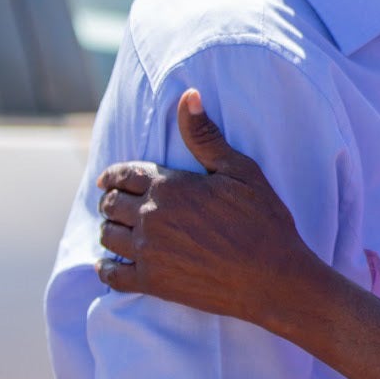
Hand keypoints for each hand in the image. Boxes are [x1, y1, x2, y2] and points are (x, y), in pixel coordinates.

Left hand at [95, 91, 321, 327]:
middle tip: (114, 205)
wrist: (273, 278)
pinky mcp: (153, 283)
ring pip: (108, 236)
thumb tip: (188, 96)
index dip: (111, 175)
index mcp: (168, 186)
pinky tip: (110, 266)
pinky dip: (106, 270)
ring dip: (108, 230)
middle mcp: (151, 217)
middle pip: (110, 204)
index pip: (123, 174)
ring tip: (116, 231)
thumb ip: (205, 136)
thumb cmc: (264, 221)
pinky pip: (113, 276)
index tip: (106, 179)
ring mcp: (149, 251)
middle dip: (109, 201)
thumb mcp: (241, 171)